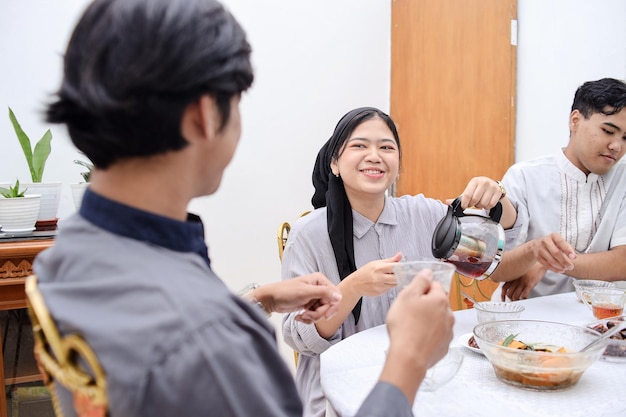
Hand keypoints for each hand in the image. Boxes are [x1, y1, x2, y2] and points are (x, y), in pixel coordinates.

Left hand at [256, 274, 341, 323]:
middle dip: (319, 314)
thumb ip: (323, 293)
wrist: (270, 299)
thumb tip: (339, 297)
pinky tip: (299, 317)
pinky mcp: (309, 305)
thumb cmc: (284, 292)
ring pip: (323, 312)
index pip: (336, 296)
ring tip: (302, 316)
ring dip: (312, 317)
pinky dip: (308, 319)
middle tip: (307, 315)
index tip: (325, 315)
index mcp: (320, 280)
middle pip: (330, 306)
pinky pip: (315, 315)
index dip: (332, 307)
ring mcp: (314, 297)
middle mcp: (319, 288)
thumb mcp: (305, 292)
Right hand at [348, 252, 402, 296]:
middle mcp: (379, 277)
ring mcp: (379, 286)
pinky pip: (389, 289)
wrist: (355, 284)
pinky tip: (384, 283)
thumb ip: (390, 260)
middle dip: (400, 276)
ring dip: (395, 281)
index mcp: (379, 268)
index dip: (402, 267)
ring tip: (389, 277)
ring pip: (394, 284)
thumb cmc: (365, 272)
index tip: (406, 267)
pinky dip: (389, 286)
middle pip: (397, 278)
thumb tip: (400, 255)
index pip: (395, 267)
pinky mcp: (380, 292)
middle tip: (401, 273)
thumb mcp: (376, 263)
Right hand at [380, 270, 453, 401]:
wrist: (409, 357)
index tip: (412, 293)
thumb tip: (428, 272)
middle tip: (408, 310)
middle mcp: (448, 315)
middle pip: (437, 302)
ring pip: (438, 319)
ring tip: (411, 326)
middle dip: (425, 304)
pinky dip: (428, 334)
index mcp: (440, 300)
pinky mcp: (444, 346)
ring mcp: (448, 332)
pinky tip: (416, 337)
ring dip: (428, 319)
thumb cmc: (405, 326)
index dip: (422, 287)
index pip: (434, 284)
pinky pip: (436, 335)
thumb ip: (420, 281)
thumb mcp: (407, 295)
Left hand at [449, 176, 502, 210]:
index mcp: (474, 181)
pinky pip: (491, 204)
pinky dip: (487, 207)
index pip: (467, 195)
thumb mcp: (469, 191)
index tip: (464, 207)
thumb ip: (458, 198)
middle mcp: (484, 182)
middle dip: (473, 204)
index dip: (465, 203)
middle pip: (475, 200)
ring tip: (479, 202)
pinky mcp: (498, 192)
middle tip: (473, 204)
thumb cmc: (477, 189)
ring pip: (483, 203)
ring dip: (480, 206)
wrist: (492, 185)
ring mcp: (492, 187)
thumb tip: (447, 202)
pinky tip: (486, 203)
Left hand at [501, 262, 545, 299]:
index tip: (503, 299)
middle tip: (514, 301)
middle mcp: (516, 280)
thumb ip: (515, 278)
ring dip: (517, 300)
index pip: (504, 288)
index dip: (502, 295)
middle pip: (509, 293)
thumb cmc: (530, 267)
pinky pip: (524, 294)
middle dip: (511, 299)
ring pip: (515, 295)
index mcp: (512, 277)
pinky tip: (525, 298)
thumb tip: (512, 284)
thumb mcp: (519, 272)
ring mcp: (522, 282)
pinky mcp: (530, 284)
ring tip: (520, 301)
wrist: (539, 263)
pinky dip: (524, 299)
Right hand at [532, 233, 575, 272]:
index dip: (568, 250)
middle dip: (564, 261)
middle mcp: (545, 241)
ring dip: (560, 266)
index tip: (574, 257)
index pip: (561, 242)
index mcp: (553, 236)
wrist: (537, 244)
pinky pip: (547, 265)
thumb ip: (568, 247)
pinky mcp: (537, 256)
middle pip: (556, 253)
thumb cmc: (553, 244)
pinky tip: (560, 270)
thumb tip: (574, 256)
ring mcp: (540, 249)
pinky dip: (555, 269)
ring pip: (551, 260)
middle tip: (571, 267)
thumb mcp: (560, 242)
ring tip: (566, 268)